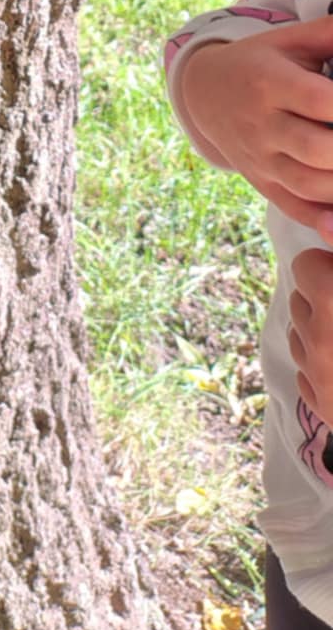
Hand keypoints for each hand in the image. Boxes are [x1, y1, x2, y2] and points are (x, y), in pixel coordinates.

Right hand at [177, 23, 332, 239]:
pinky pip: (295, 207)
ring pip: (309, 185)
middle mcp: (261, 123)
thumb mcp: (290, 41)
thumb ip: (331, 34)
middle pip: (316, 149)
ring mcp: (259, 158)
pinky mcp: (262, 181)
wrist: (204, 91)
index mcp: (270, 82)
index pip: (321, 101)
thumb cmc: (260, 61)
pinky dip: (323, 220)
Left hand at [290, 249, 332, 420]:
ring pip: (300, 333)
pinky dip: (322, 366)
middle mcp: (321, 339)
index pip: (305, 264)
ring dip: (322, 331)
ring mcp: (317, 377)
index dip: (330, 268)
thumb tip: (326, 222)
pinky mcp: (320, 407)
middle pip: (300, 297)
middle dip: (325, 298)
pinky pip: (305, 370)